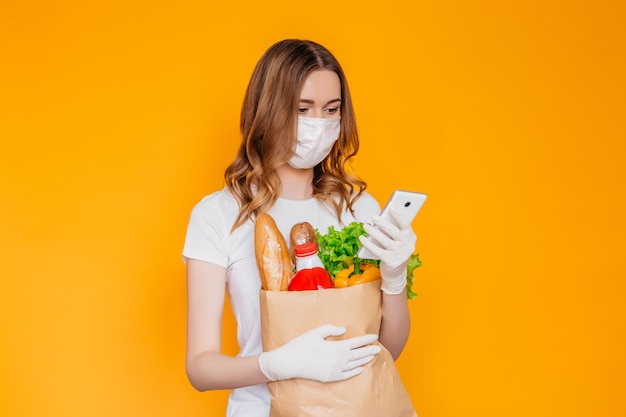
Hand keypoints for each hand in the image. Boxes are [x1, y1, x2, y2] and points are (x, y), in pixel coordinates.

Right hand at [258, 324, 380, 382]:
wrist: (288, 363)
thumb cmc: (300, 345)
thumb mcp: (315, 332)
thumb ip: (331, 329)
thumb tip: (344, 330)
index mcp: (336, 347)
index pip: (356, 343)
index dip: (366, 340)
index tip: (374, 336)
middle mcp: (338, 360)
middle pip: (358, 355)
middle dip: (369, 351)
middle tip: (378, 348)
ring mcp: (334, 370)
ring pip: (354, 365)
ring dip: (364, 360)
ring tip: (371, 356)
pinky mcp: (330, 378)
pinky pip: (346, 376)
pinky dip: (355, 372)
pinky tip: (360, 369)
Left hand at [359, 208, 416, 294]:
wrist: (396, 273)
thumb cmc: (395, 251)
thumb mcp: (398, 241)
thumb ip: (394, 230)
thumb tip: (381, 219)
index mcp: (411, 238)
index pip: (406, 225)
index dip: (399, 216)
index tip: (391, 208)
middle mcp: (407, 246)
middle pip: (394, 232)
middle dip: (383, 223)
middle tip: (373, 217)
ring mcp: (400, 255)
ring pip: (384, 240)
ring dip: (373, 232)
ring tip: (366, 226)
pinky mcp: (391, 262)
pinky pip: (377, 250)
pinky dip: (368, 243)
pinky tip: (362, 238)